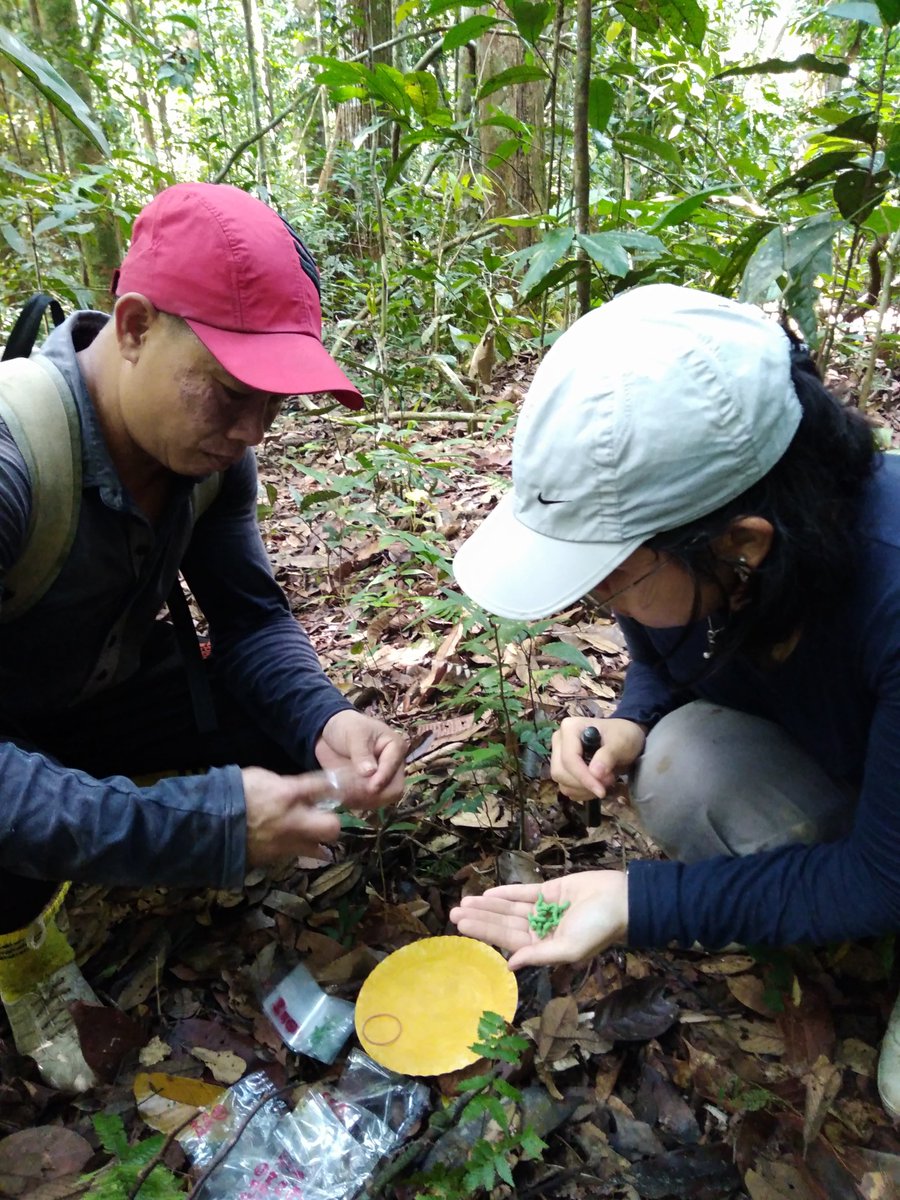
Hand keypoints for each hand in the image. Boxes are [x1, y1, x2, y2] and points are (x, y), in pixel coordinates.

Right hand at [243, 766, 343, 864]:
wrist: (208, 822)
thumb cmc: (234, 792)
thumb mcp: (262, 778)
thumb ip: (286, 785)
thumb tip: (301, 791)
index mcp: (288, 794)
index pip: (325, 787)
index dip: (340, 786)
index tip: (343, 788)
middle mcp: (292, 821)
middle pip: (332, 827)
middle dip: (332, 823)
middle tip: (324, 819)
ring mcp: (284, 843)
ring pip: (318, 850)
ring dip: (317, 843)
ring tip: (310, 837)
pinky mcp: (274, 859)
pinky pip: (294, 855)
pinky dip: (294, 849)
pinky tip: (286, 843)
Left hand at [315, 709, 406, 808]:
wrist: (330, 733)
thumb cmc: (346, 726)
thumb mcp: (354, 734)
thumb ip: (362, 753)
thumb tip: (370, 772)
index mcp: (395, 747)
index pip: (394, 768)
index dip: (382, 779)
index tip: (369, 788)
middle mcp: (393, 766)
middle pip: (394, 790)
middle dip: (374, 795)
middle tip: (353, 794)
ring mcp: (382, 780)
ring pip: (381, 800)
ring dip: (363, 801)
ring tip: (344, 794)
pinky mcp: (369, 790)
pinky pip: (368, 803)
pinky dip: (356, 803)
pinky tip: (343, 797)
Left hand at [449, 871, 628, 969]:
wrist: (621, 900)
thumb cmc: (598, 928)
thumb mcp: (569, 948)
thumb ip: (539, 955)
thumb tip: (509, 965)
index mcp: (545, 948)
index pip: (508, 941)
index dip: (484, 934)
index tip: (462, 927)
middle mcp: (541, 931)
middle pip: (504, 924)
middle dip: (480, 919)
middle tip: (453, 914)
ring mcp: (545, 910)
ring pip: (510, 908)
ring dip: (488, 906)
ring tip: (464, 902)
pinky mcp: (550, 891)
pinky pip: (524, 893)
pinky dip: (506, 893)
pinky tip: (488, 894)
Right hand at [551, 717, 645, 801]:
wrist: (622, 740)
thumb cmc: (622, 735)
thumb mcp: (621, 742)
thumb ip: (608, 755)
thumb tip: (595, 773)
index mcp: (570, 728)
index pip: (569, 758)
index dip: (583, 777)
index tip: (601, 790)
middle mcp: (559, 741)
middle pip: (560, 772)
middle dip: (584, 784)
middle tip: (608, 782)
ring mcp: (558, 755)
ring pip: (562, 783)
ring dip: (584, 790)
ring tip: (605, 782)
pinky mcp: (562, 769)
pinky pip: (566, 788)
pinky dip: (582, 792)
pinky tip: (596, 785)